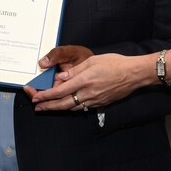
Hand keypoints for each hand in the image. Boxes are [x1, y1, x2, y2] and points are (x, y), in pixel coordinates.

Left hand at [27, 53, 148, 110]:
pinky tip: (68, 104)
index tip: (36, 97)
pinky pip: (82, 107)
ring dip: (59, 108)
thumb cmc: (114, 63)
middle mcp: (88, 94)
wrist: (134, 74)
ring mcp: (95, 100)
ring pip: (72, 108)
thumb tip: (61, 77)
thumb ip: (75, 70)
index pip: (60, 91)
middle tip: (37, 107)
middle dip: (48, 106)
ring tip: (49, 107)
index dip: (46, 96)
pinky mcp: (101, 103)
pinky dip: (72, 107)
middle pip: (63, 104)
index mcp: (84, 81)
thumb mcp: (92, 61)